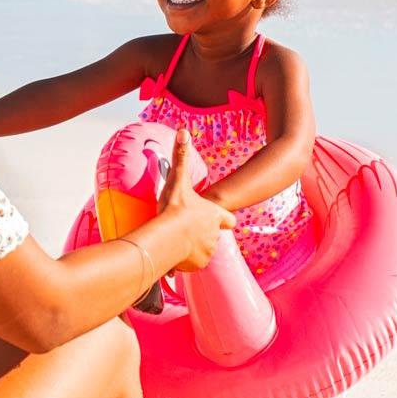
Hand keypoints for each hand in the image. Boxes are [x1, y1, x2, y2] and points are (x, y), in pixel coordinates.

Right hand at [156, 129, 233, 270]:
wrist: (167, 239)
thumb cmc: (174, 209)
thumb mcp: (177, 181)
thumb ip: (180, 156)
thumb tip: (183, 131)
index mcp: (214, 215)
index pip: (229, 221)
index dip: (223, 219)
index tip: (215, 218)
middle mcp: (215, 235)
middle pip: (211, 235)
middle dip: (200, 234)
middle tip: (183, 229)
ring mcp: (208, 251)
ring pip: (201, 251)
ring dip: (192, 248)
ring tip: (176, 241)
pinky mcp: (197, 265)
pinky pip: (191, 264)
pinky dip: (184, 261)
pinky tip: (173, 254)